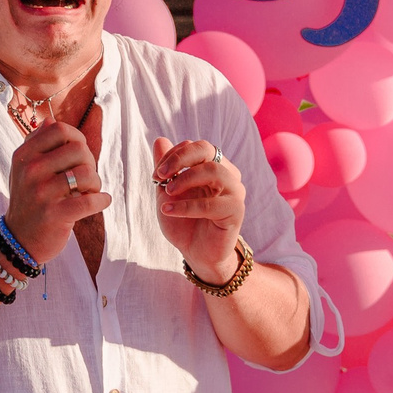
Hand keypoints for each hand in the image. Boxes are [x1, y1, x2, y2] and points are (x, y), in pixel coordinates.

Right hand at [7, 121, 108, 261]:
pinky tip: (101, 202)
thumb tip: (52, 121)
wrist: (18, 240)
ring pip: (87, 174)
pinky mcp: (54, 215)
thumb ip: (37, 144)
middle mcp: (30, 171)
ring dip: (96, 184)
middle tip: (85, 178)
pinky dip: (102, 201)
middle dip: (90, 162)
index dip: (76, 138)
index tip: (79, 154)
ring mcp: (41, 193)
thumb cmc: (29, 200)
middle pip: (78, 149)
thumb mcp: (23, 169)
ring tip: (90, 192)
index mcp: (23, 155)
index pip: (59, 129)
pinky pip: (90, 202)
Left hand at [153, 136, 243, 278]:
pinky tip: (168, 210)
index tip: (156, 174)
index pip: (196, 147)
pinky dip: (186, 206)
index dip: (173, 155)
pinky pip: (211, 203)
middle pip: (207, 150)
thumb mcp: (168, 192)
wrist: (195, 253)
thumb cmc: (184, 222)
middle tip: (159, 176)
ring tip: (167, 193)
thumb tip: (160, 140)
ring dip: (185, 179)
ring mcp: (235, 191)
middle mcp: (228, 174)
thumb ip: (166, 168)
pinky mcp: (236, 211)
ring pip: (213, 171)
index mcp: (214, 166)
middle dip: (179, 159)